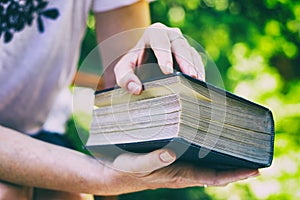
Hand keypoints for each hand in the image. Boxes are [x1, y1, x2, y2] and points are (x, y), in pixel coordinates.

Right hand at [101, 149, 258, 194]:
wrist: (113, 172)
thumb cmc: (125, 169)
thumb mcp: (136, 165)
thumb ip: (153, 160)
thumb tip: (171, 151)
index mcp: (178, 175)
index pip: (213, 178)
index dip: (234, 175)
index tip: (253, 170)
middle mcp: (182, 171)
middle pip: (215, 170)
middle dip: (235, 165)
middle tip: (253, 154)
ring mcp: (178, 164)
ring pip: (207, 163)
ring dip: (223, 155)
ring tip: (237, 144)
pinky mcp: (172, 157)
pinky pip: (195, 155)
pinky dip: (207, 148)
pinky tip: (209, 137)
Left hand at [114, 23, 204, 94]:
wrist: (143, 62)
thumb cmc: (134, 63)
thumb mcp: (124, 68)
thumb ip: (124, 77)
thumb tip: (136, 89)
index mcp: (154, 33)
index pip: (160, 41)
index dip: (164, 55)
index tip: (167, 70)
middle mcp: (170, 35)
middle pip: (180, 45)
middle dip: (185, 61)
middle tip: (189, 75)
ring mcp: (182, 44)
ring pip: (190, 53)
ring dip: (195, 67)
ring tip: (197, 81)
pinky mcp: (190, 54)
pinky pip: (196, 60)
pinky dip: (199, 71)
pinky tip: (200, 82)